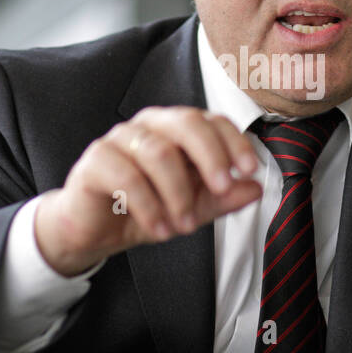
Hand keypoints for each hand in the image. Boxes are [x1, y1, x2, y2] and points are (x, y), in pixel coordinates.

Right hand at [34, 106, 262, 274]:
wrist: (94, 231)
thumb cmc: (143, 210)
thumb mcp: (191, 208)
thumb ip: (223, 198)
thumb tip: (256, 189)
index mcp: (176, 129)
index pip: (211, 121)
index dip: (234, 142)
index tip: (249, 170)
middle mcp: (149, 126)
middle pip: (187, 123)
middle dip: (211, 156)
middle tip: (223, 189)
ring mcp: (120, 139)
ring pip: (159, 153)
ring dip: (178, 194)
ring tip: (185, 226)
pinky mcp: (95, 160)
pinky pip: (127, 177)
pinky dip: (149, 207)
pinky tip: (160, 229)